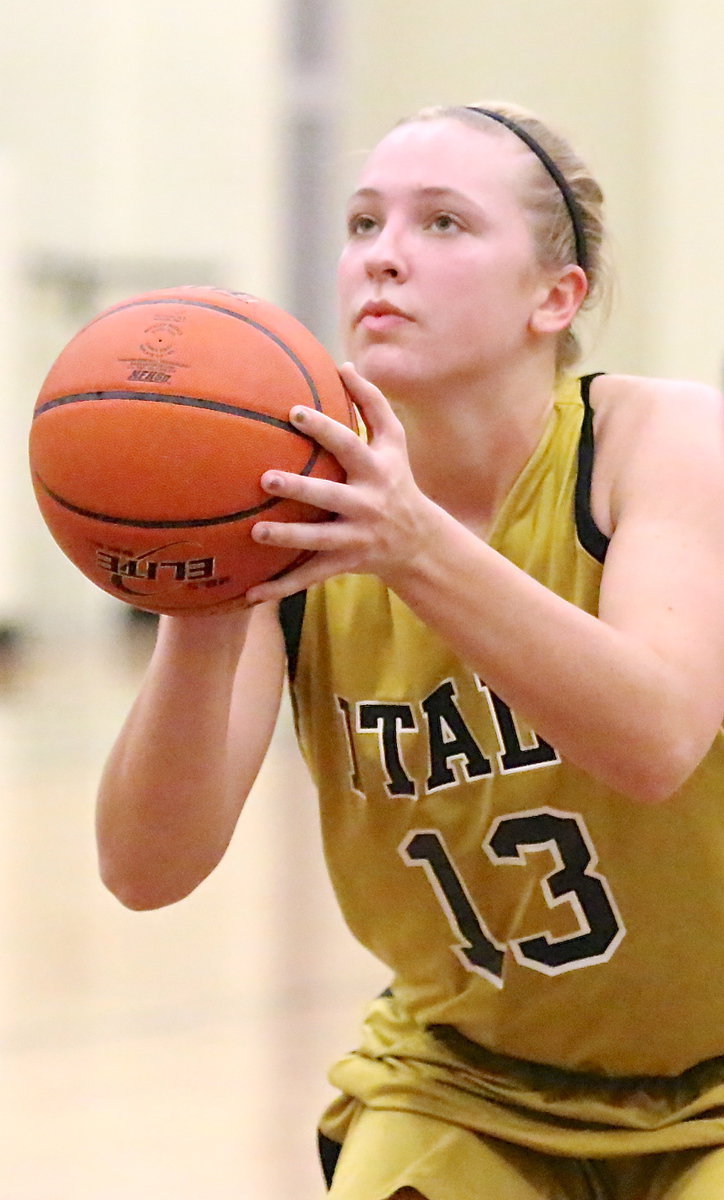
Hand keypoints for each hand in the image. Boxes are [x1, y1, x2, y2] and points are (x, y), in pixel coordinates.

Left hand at [245, 363, 432, 603]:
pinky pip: (308, 577)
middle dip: (301, 488)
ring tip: (255, 532)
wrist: (418, 541)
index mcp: (376, 470)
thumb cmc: (397, 478)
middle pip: (331, 495)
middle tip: (266, 477)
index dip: (323, 428)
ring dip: (288, 538)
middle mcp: (367, 504)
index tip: (294, 412)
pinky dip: (279, 588)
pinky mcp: (342, 564)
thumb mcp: (395, 441)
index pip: (350, 444)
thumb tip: (343, 364)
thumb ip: (372, 402)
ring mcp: (355, 537)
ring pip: (318, 540)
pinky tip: (250, 594)